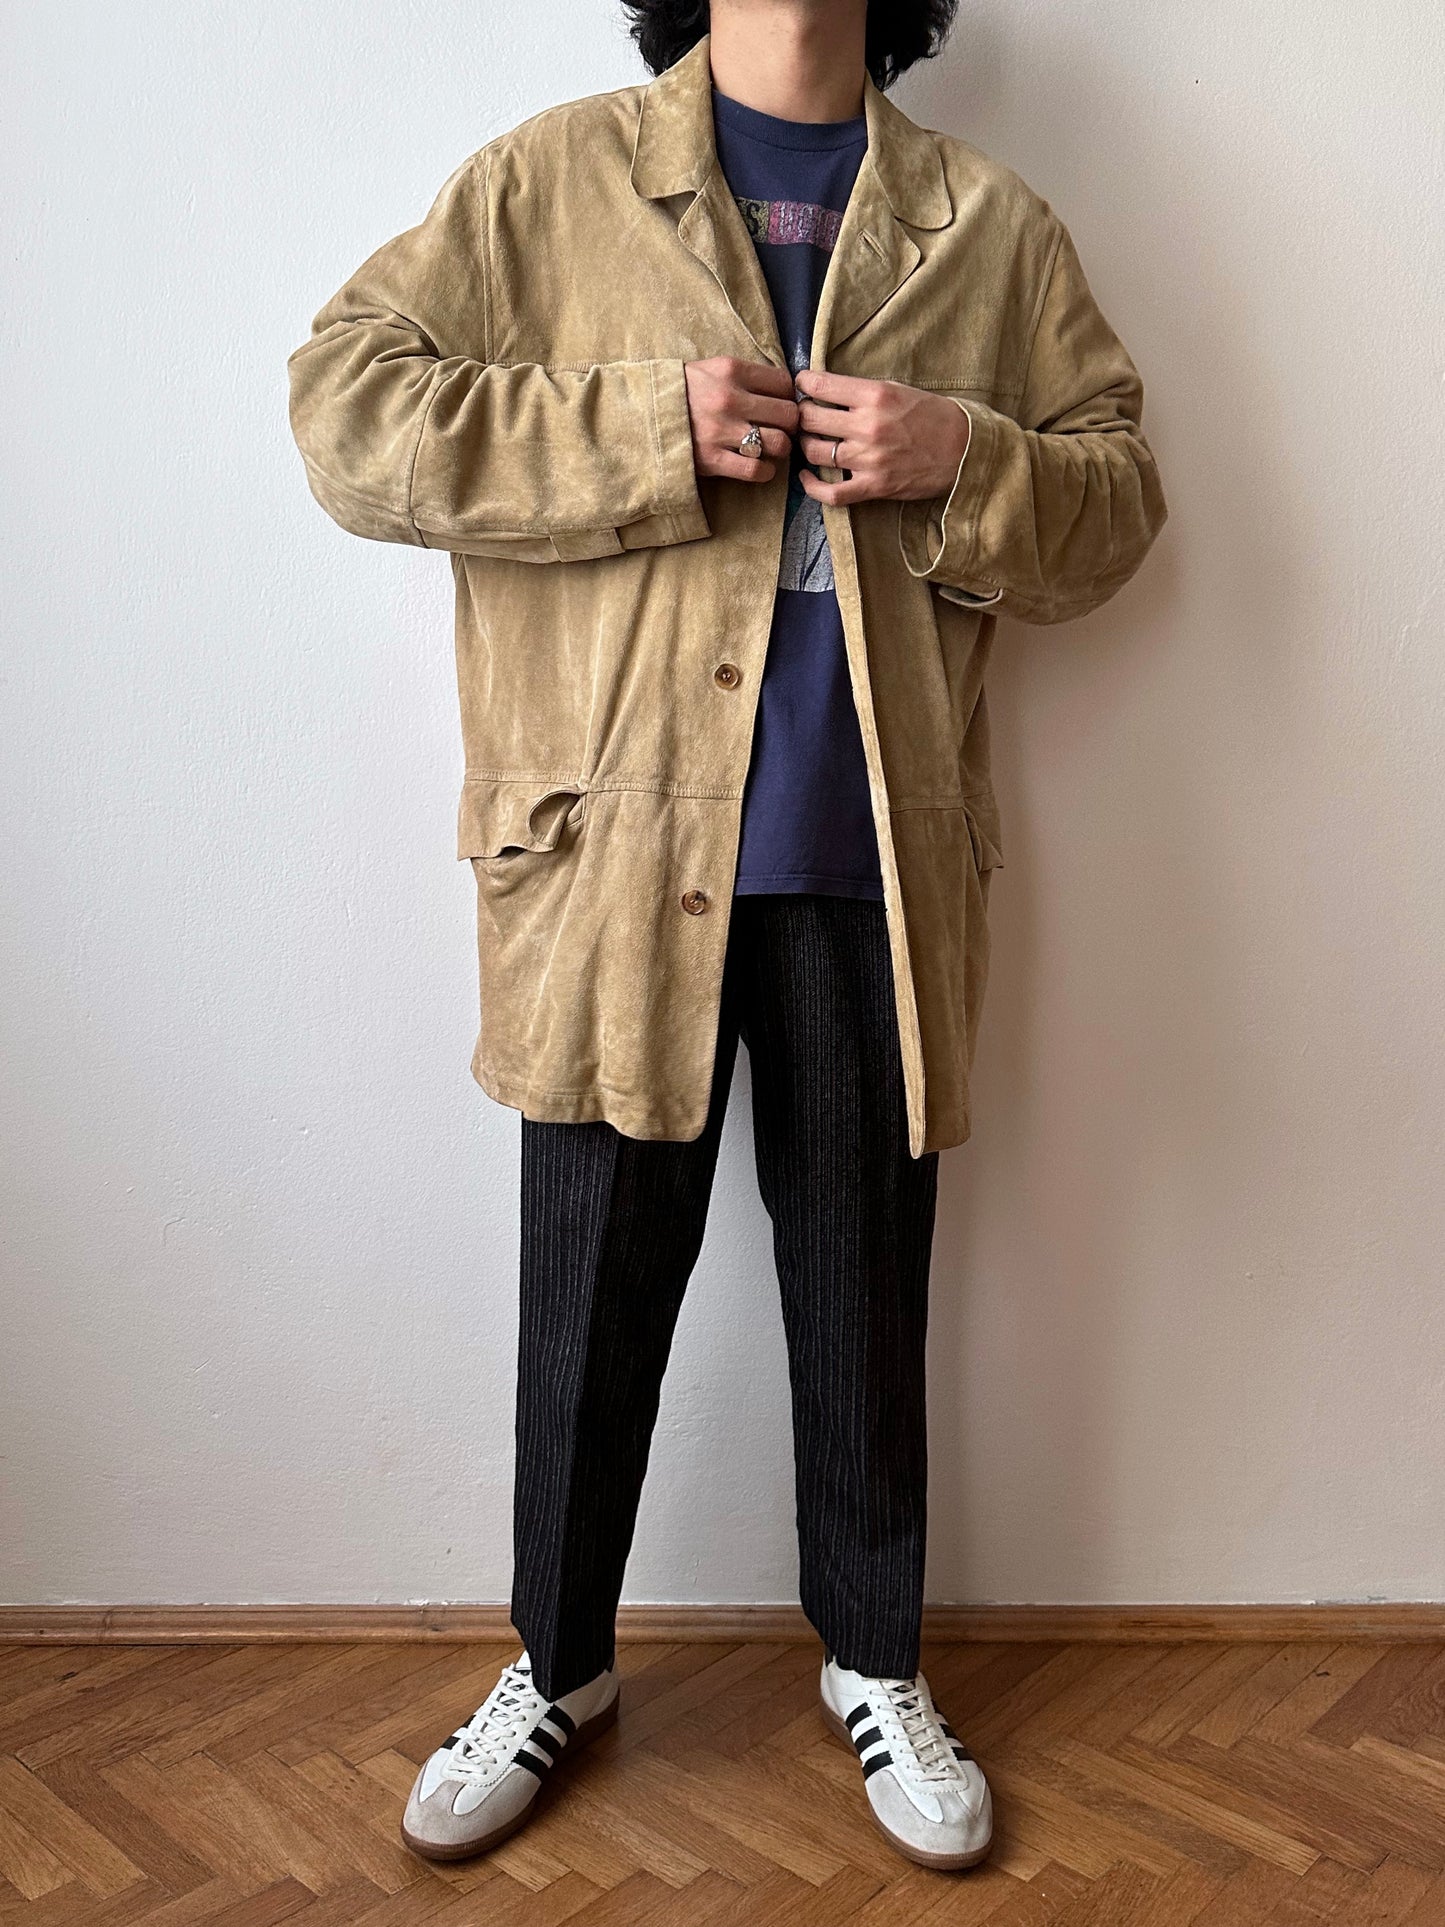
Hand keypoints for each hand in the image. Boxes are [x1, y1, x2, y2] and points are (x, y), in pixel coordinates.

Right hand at [684, 356, 799, 483]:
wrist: (642, 415)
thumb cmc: (681, 392)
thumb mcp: (710, 369)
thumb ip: (744, 375)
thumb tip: (783, 388)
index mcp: (730, 371)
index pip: (784, 383)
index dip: (788, 395)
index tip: (781, 403)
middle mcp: (729, 399)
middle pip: (788, 414)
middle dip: (790, 423)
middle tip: (782, 428)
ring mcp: (721, 431)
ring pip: (778, 443)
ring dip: (781, 448)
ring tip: (772, 447)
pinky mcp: (713, 460)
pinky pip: (757, 470)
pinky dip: (766, 471)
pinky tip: (762, 467)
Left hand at [794, 370, 971, 505]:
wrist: (963, 449)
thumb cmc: (932, 416)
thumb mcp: (898, 389)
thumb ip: (862, 392)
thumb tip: (827, 390)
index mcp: (875, 396)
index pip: (821, 386)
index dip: (804, 384)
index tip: (802, 386)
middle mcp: (868, 426)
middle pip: (810, 420)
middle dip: (801, 416)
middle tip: (804, 416)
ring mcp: (868, 459)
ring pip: (814, 452)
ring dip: (806, 446)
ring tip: (810, 441)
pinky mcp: (873, 486)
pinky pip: (831, 493)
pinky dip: (812, 487)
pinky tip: (807, 477)